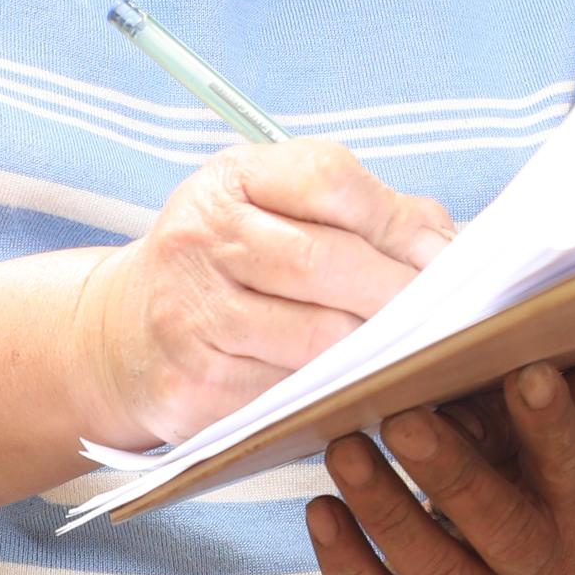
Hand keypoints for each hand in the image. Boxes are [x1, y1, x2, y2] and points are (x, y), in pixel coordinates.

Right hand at [69, 141, 453, 448]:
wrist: (124, 336)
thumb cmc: (230, 266)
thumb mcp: (281, 212)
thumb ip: (369, 214)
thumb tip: (450, 247)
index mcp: (234, 179)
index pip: (328, 179)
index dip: (397, 221)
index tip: (445, 258)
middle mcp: (202, 236)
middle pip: (324, 260)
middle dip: (398, 293)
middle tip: (448, 319)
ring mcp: (191, 313)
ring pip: (313, 338)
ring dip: (377, 351)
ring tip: (418, 357)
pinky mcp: (193, 386)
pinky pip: (289, 394)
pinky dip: (336, 395)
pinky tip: (363, 391)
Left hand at [310, 365, 574, 574]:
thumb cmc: (549, 475)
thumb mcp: (563, 439)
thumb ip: (533, 401)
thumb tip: (491, 342)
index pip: (573, 468)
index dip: (552, 424)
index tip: (526, 372)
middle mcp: (547, 573)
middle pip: (499, 527)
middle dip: (447, 472)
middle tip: (400, 418)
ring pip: (434, 571)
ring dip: (385, 510)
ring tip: (343, 450)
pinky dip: (349, 568)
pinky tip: (321, 511)